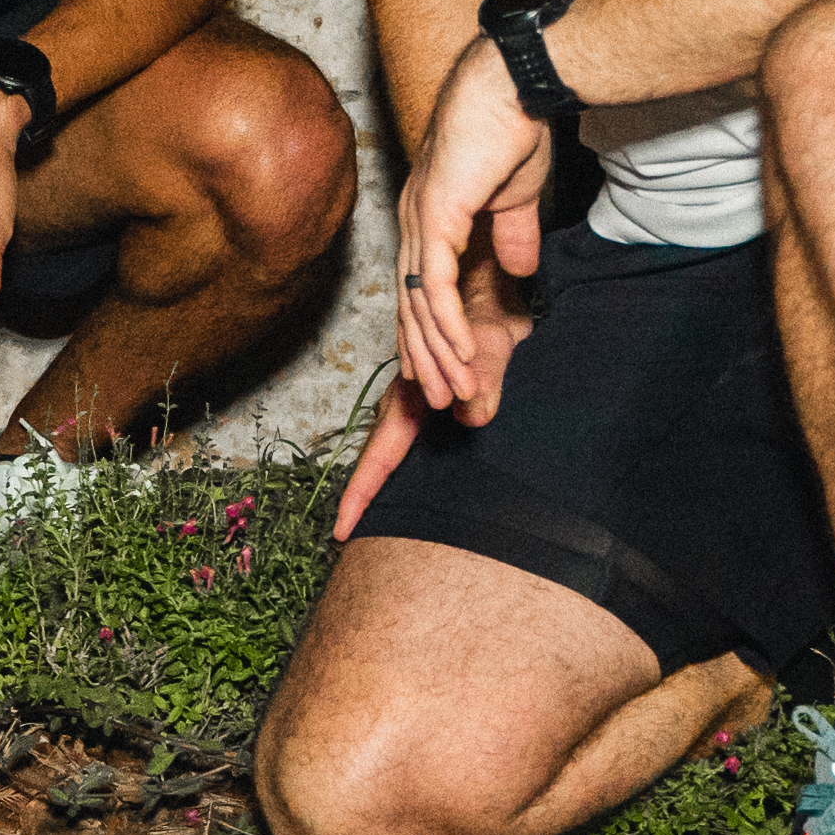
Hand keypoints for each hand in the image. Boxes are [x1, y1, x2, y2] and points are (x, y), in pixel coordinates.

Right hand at [329, 252, 534, 540]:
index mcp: (412, 395)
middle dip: (362, 496)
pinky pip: (411, 443)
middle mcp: (408, 403)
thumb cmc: (490, 319)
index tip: (341, 529)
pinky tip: (404, 487)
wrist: (493, 299)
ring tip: (363, 520)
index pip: (382, 453)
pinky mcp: (431, 404)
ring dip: (380, 482)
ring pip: (393, 451)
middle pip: (378, 457)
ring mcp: (417, 405)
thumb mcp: (492, 348)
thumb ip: (485, 383)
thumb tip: (472, 418)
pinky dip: (400, 466)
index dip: (361, 493)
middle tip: (344, 536)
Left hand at [393, 32, 552, 415]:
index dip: (428, 332)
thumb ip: (510, 235)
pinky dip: (444, 323)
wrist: (514, 84)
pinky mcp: (435, 214)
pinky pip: (436, 283)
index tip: (440, 373)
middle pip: (411, 304)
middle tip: (442, 402)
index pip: (422, 287)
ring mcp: (419, 218)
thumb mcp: (514, 197)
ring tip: (455, 394)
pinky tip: (456, 355)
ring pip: (420, 303)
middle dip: (425, 357)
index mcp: (429, 216)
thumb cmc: (512, 128)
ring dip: (437, 352)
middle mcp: (413, 221)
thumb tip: (518, 267)